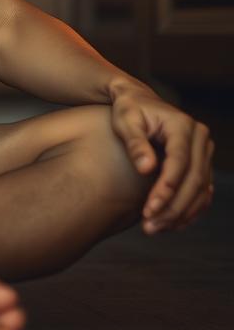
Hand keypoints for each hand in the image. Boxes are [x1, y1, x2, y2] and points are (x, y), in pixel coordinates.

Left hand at [109, 84, 214, 233]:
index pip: (179, 162)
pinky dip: (188, 210)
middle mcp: (199, 138)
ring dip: (180, 213)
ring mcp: (203, 152)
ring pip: (200, 189)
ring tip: (154, 228)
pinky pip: (201, 191)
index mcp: (182, 125)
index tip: (149, 209)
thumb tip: (147, 168)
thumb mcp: (125, 121)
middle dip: (173, 206)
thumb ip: (135, 143)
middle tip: (149, 225)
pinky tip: (169, 223)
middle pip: (194, 179)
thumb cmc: (127, 109)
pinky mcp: (200, 164)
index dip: (166, 187)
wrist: (137, 101)